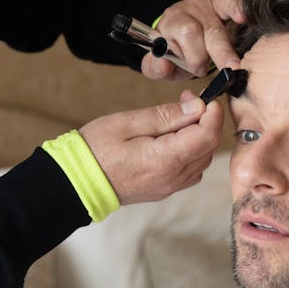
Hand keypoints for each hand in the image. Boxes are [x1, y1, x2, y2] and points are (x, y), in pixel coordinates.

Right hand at [80, 92, 223, 205]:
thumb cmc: (95, 149)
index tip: (204, 98)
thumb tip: (196, 107)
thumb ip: (165, 116)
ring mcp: (169, 187)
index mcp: (165, 159)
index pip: (207, 136)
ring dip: (200, 137)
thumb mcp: (128, 122)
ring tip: (178, 119)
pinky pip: (190, 171)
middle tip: (187, 102)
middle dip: (206, 121)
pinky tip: (174, 139)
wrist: (76, 182)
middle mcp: (172, 178)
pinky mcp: (164, 190)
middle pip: (209, 148)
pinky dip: (191, 152)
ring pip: (203, 160)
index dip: (212, 113)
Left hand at [142, 0, 266, 80]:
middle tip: (230, 66)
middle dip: (220, 49)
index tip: (199, 70)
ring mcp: (212, 0)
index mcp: (174, 21)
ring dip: (236, 10)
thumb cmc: (177, 53)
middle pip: (210, 26)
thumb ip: (157, 67)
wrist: (183, 38)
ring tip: (243, 19)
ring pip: (227, 2)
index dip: (195, 54)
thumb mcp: (161, 64)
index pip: (187, 33)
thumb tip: (163, 63)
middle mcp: (193, 7)